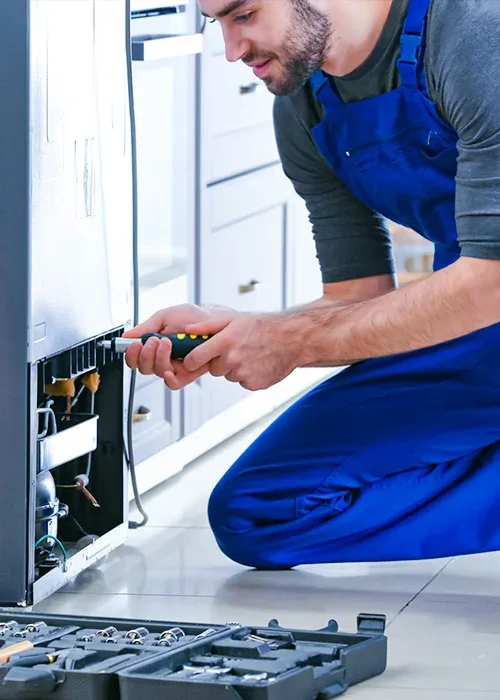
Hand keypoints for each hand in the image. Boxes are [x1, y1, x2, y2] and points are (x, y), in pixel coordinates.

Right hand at [122, 304, 236, 389]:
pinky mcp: (188, 374)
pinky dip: (168, 376)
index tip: (134, 344)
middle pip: (143, 367)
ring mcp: (176, 365)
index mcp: (156, 343)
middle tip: (152, 341)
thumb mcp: (167, 316)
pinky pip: (173, 383)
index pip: (136, 356)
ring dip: (158, 358)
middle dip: (145, 354)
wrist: (219, 322)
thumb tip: (127, 336)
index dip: (132, 353)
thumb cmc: (196, 317)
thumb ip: (146, 327)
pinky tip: (170, 365)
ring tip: (166, 342)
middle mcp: (164, 356)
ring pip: (157, 372)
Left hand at [182, 313, 301, 390]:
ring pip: (229, 375)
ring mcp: (244, 374)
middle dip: (219, 361)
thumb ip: (207, 326)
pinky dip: (248, 375)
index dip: (192, 360)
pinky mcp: (254, 384)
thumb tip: (187, 331)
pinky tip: (258, 362)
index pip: (195, 359)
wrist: (292, 338)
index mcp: (225, 341)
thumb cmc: (263, 326)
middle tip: (236, 349)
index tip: (194, 360)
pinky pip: (243, 382)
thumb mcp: (234, 319)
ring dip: (235, 368)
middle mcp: (233, 359)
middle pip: (213, 369)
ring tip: (250, 354)